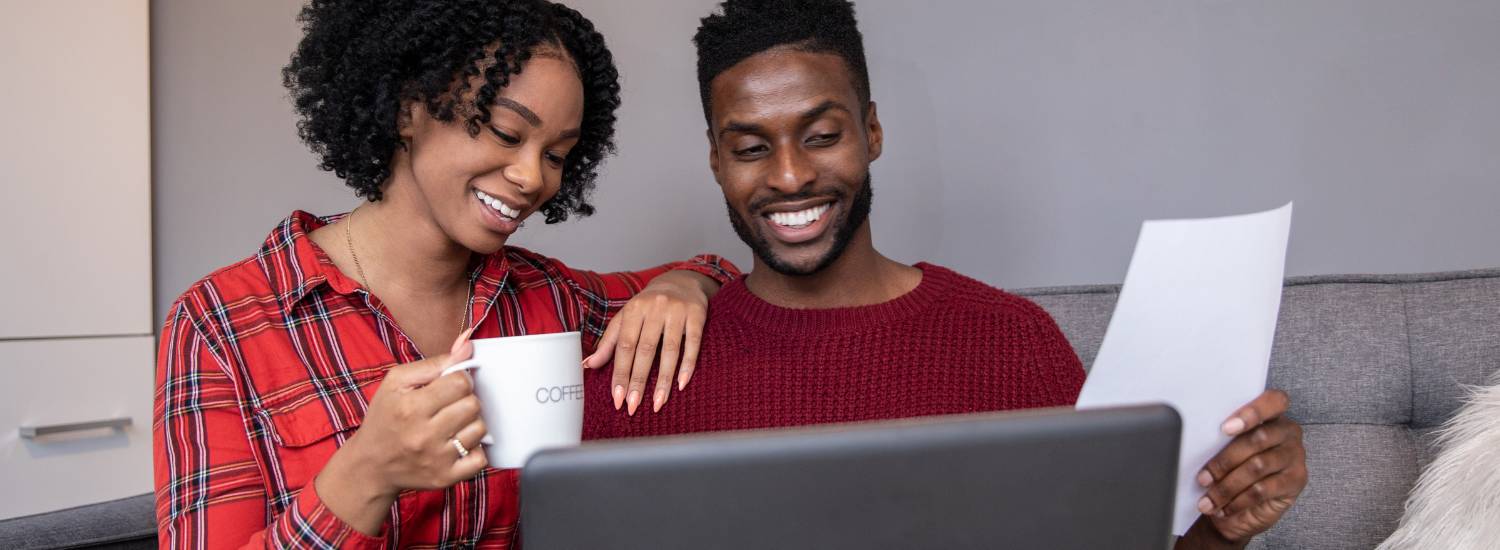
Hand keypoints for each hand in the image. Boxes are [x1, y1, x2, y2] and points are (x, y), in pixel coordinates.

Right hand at [315, 329, 488, 533]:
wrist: (371, 465)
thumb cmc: (385, 417)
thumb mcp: (397, 382)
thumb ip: (434, 362)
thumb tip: (468, 344)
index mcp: (410, 407)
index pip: (460, 383)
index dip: (460, 380)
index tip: (451, 386)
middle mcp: (423, 434)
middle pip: (473, 405)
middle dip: (466, 400)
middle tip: (451, 405)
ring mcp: (436, 459)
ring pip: (480, 430)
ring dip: (471, 423)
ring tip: (453, 424)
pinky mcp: (445, 478)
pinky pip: (480, 459)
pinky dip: (475, 450)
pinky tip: (459, 443)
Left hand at [582, 270, 715, 414]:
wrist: (680, 281)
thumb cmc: (648, 305)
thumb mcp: (626, 318)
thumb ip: (609, 342)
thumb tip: (588, 365)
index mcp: (634, 310)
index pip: (625, 346)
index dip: (620, 373)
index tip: (617, 397)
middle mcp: (655, 309)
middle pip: (645, 350)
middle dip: (638, 380)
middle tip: (633, 406)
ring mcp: (677, 311)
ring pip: (670, 350)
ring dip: (663, 379)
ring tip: (658, 402)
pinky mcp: (697, 315)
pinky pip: (692, 343)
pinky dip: (688, 365)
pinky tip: (681, 384)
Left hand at [1191, 389, 1307, 543]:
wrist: (1237, 509)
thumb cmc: (1229, 471)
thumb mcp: (1222, 450)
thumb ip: (1219, 437)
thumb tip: (1194, 435)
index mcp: (1272, 414)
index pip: (1273, 401)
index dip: (1251, 412)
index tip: (1225, 428)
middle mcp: (1288, 432)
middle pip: (1258, 439)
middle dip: (1224, 461)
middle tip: (1203, 477)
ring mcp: (1295, 456)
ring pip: (1257, 466)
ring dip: (1227, 486)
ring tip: (1208, 499)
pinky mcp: (1296, 481)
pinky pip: (1263, 489)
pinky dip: (1238, 500)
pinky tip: (1224, 507)